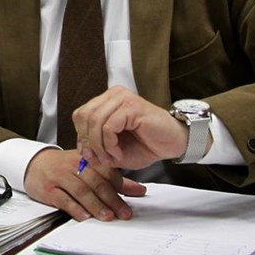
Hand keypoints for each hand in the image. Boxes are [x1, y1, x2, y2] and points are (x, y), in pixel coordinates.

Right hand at [23, 147, 145, 221]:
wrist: (34, 163)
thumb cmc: (64, 166)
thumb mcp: (88, 167)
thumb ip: (113, 179)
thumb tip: (139, 190)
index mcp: (87, 159)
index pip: (107, 171)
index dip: (121, 185)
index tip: (135, 198)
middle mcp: (74, 167)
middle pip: (96, 182)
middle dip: (112, 199)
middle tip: (124, 213)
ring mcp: (60, 177)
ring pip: (81, 191)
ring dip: (96, 205)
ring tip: (108, 217)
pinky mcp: (48, 189)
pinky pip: (62, 199)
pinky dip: (74, 208)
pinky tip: (84, 216)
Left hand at [75, 85, 192, 170]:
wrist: (174, 144)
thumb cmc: (146, 145)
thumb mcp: (114, 151)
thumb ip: (96, 149)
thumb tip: (82, 152)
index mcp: (107, 101)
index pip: (80, 115)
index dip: (81, 136)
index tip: (89, 155)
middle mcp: (113, 95)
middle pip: (84, 116)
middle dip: (88, 142)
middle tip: (100, 158)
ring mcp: (122, 98)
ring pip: (95, 121)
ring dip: (99, 145)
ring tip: (111, 157)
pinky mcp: (132, 106)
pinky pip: (108, 125)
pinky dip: (109, 143)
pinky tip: (118, 152)